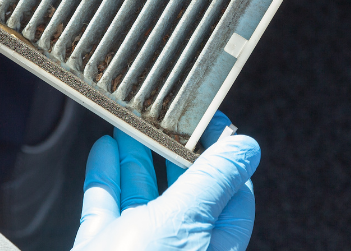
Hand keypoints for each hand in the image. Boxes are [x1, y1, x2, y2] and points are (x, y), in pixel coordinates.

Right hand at [73, 112, 257, 250]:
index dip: (223, 153)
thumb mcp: (185, 224)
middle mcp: (179, 249)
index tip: (210, 119)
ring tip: (133, 120)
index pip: (232, 192)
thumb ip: (213, 182)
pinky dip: (104, 177)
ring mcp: (138, 250)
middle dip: (175, 149)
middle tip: (167, 113)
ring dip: (137, 155)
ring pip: (142, 194)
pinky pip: (105, 208)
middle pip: (184, 189)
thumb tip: (246, 146)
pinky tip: (104, 150)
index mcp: (213, 246)